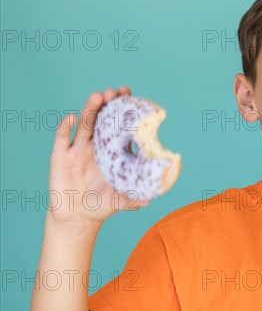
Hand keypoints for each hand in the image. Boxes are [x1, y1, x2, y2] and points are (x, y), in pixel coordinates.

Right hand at [47, 86, 150, 225]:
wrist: (77, 217)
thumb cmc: (102, 205)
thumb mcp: (121, 201)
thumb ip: (134, 198)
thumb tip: (151, 198)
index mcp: (112, 151)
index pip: (119, 126)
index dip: (124, 111)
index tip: (130, 96)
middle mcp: (95, 146)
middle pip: (102, 120)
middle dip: (108, 104)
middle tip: (115, 92)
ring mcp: (77, 150)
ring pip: (84, 125)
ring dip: (90, 110)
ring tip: (98, 96)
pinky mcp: (61, 157)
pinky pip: (62, 139)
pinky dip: (64, 128)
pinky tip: (70, 118)